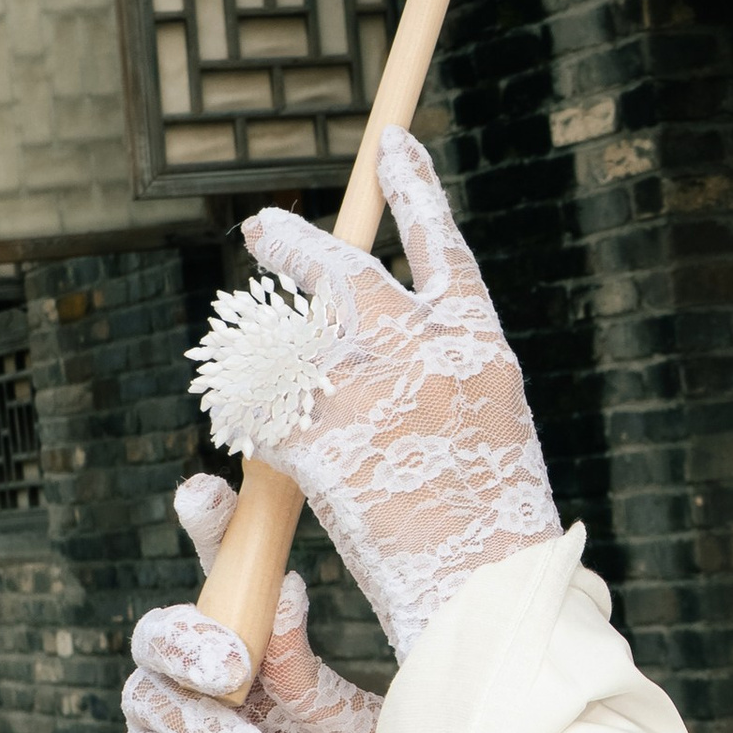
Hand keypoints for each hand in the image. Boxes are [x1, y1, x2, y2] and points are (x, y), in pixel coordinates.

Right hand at [119, 473, 378, 732]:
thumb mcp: (350, 728)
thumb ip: (308, 670)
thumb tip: (284, 590)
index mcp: (255, 647)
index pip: (224, 576)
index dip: (208, 530)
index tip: (203, 489)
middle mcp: (203, 682)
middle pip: (158, 630)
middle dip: (189, 642)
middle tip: (235, 670)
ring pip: (147, 698)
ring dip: (203, 727)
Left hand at [237, 128, 560, 661]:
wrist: (485, 588)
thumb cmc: (498, 526)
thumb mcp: (495, 431)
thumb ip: (452, 380)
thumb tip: (416, 361)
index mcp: (478, 345)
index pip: (442, 243)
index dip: (415, 188)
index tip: (391, 145)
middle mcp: (419, 350)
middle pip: (346, 268)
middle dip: (299, 243)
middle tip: (263, 227)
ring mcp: (364, 390)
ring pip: (290, 326)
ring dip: (259, 319)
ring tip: (234, 324)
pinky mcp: (314, 437)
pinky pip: (262, 404)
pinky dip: (245, 403)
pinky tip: (234, 404)